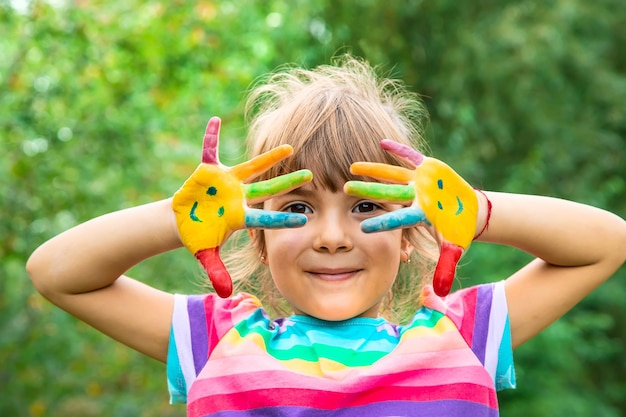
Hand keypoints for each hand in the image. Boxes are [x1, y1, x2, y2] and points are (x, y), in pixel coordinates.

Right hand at [173, 117, 311, 296]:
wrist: (183, 221)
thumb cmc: (198, 236)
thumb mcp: (205, 254)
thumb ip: (216, 271)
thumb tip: (225, 295)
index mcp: (240, 216)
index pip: (265, 216)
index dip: (283, 216)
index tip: (305, 217)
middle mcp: (239, 196)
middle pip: (268, 188)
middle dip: (288, 182)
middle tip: (312, 175)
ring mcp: (226, 182)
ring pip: (251, 167)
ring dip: (269, 158)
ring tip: (290, 146)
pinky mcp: (208, 170)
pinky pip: (208, 149)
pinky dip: (209, 136)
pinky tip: (215, 120)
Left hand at [344, 139, 477, 295]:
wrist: (468, 212)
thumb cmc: (458, 231)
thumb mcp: (453, 248)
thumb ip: (445, 267)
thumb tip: (439, 292)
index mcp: (418, 216)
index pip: (396, 220)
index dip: (380, 222)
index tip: (361, 226)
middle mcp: (413, 198)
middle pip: (386, 195)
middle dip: (366, 192)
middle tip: (344, 189)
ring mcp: (418, 183)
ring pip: (392, 175)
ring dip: (374, 169)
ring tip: (352, 166)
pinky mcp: (427, 168)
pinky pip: (411, 157)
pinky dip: (400, 149)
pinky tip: (383, 142)